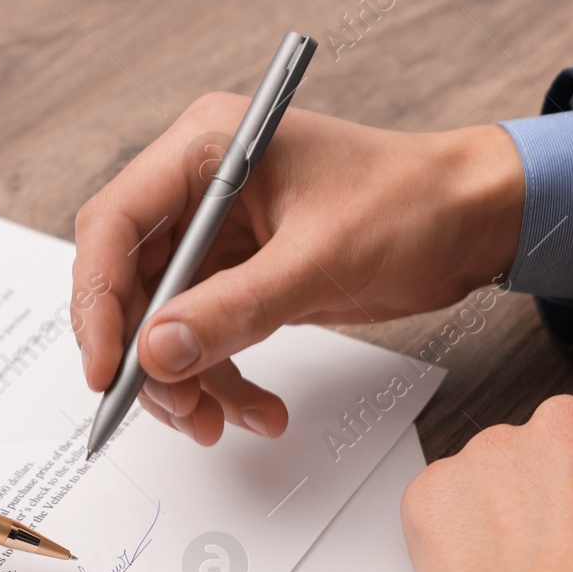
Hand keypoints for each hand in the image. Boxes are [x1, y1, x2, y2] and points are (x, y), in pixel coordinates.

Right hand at [71, 94, 523, 443]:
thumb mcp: (322, 259)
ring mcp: (218, 235)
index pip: (114, 224)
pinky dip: (219, 378)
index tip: (108, 368)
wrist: (474, 219)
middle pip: (128, 281)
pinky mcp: (241, 275)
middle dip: (147, 354)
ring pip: (162, 321)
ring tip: (221, 422)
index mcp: (207, 149)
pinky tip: (256, 410)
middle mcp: (200, 188)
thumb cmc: (412, 204)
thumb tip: (158, 353)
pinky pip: (203, 336)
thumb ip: (236, 308)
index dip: (98, 299)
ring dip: (185, 380)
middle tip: (173, 408)